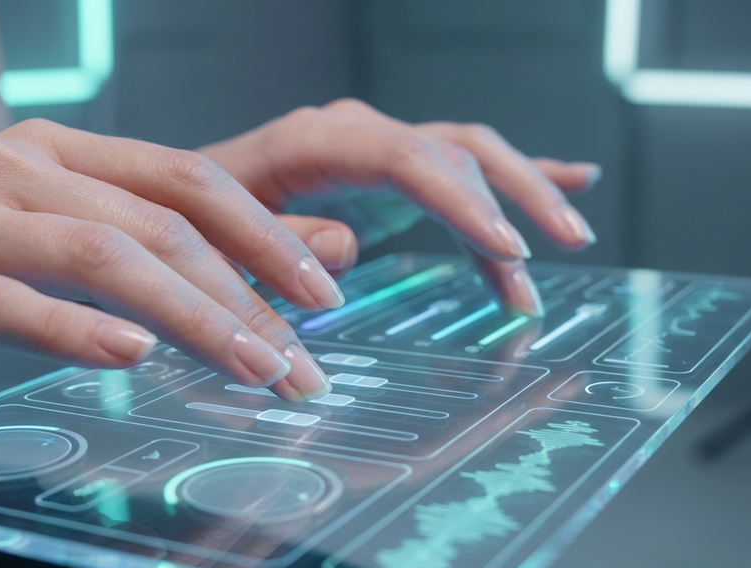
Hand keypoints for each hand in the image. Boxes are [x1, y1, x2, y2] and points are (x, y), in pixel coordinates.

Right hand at [0, 120, 337, 402]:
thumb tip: (262, 276)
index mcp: (56, 153)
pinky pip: (3, 301)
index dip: (265, 234)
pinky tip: (129, 356)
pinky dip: (72, 329)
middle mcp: (13, 168)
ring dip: (189, 316)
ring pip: (97, 256)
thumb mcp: (45, 243)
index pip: (187, 180)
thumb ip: (145, 249)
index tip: (323, 295)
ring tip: (251, 369)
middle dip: (244, 294)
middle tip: (300, 361)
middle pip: (157, 223)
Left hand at [200, 98, 601, 316]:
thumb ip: (279, 242)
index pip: (405, 158)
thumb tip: (348, 245)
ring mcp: (373, 150)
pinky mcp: (386, 174)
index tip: (508, 250)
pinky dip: (516, 175)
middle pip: (451, 151)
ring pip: (467, 157)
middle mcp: (351, 134)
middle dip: (511, 200)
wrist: (178, 205)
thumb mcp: (219, 242)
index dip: (462, 202)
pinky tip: (572, 177)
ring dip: (522, 196)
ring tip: (568, 238)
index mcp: (310, 143)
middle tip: (555, 249)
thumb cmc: (192, 225)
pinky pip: (462, 165)